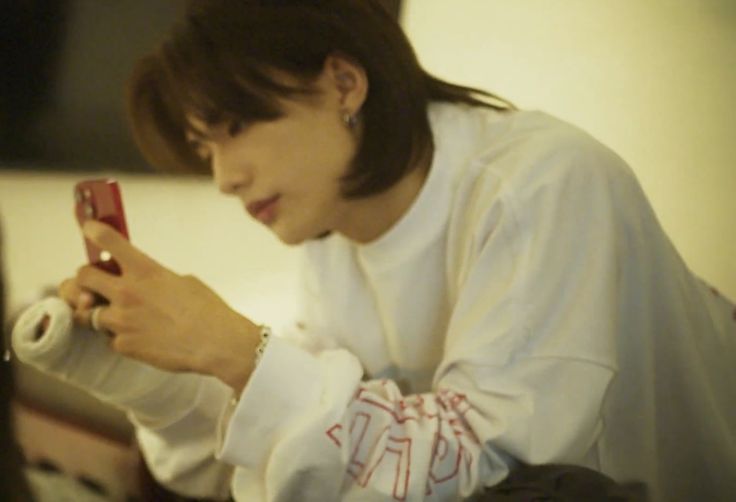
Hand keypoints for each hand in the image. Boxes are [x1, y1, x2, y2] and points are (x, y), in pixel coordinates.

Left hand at [59, 220, 260, 392]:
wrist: (216, 343)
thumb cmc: (208, 311)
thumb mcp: (184, 281)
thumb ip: (155, 278)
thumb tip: (145, 284)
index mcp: (145, 271)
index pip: (109, 241)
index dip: (93, 231)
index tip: (89, 229)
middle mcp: (127, 292)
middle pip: (81, 277)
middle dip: (82, 281)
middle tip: (93, 286)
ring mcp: (122, 320)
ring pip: (86, 313)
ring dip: (95, 312)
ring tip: (112, 316)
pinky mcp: (124, 344)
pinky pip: (108, 339)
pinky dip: (118, 338)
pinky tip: (138, 337)